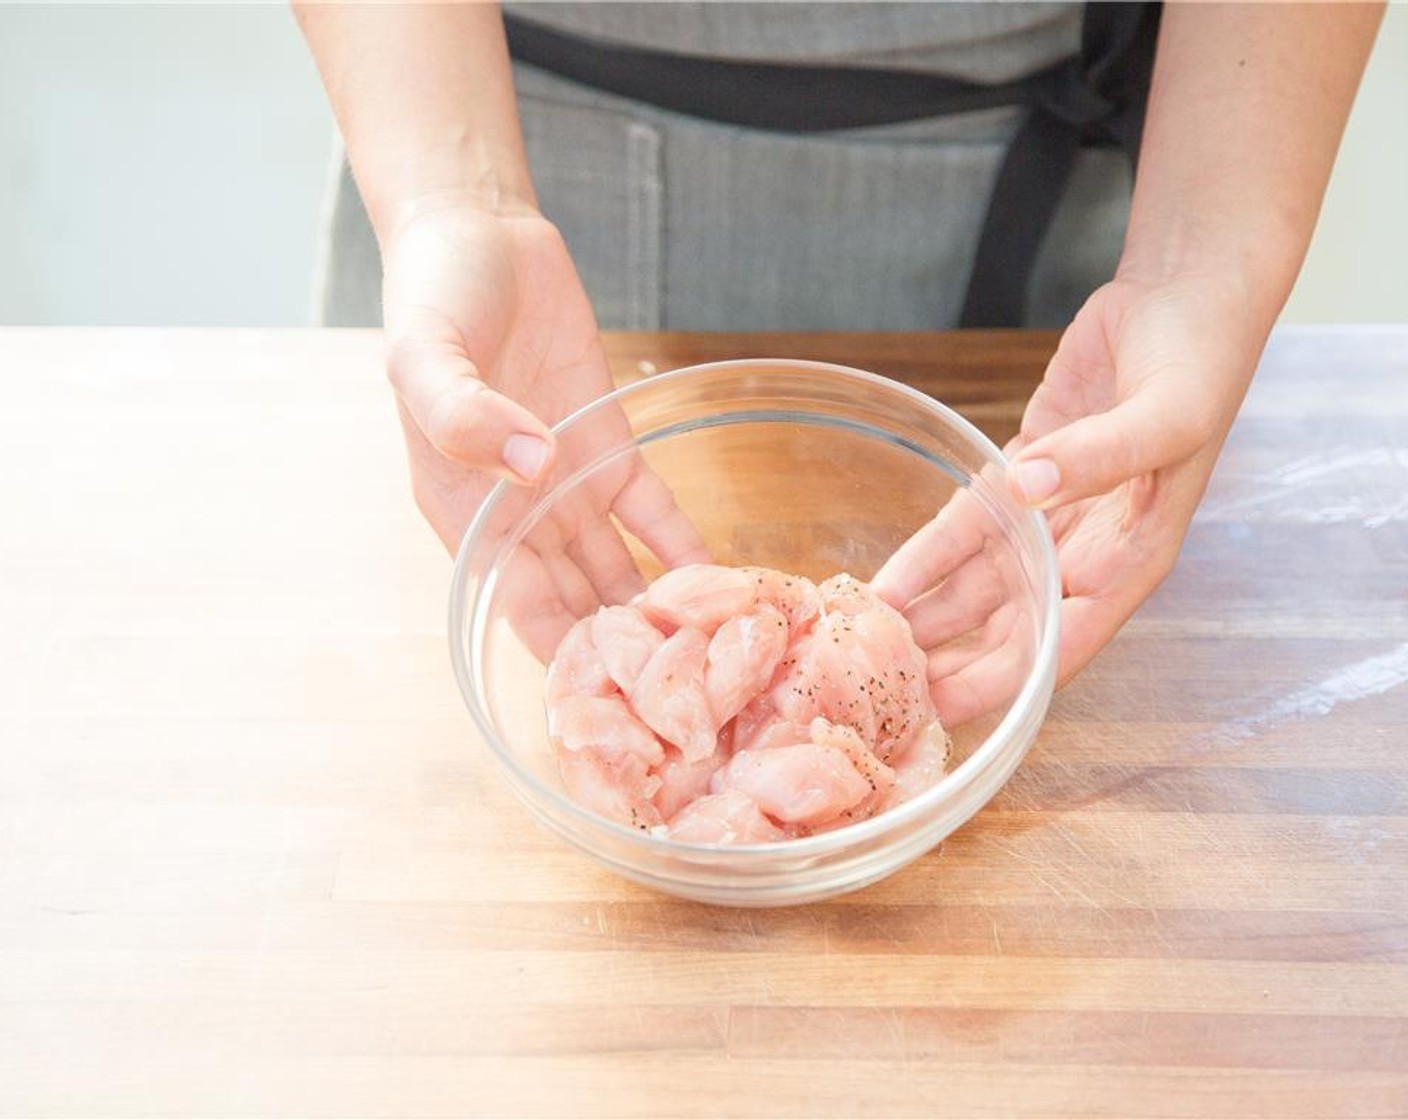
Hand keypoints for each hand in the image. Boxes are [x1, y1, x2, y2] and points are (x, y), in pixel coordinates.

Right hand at [382, 198, 705, 654]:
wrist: (479, 233)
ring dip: (659, 611)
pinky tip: (725, 585)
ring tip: (716, 653)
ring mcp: (568, 485)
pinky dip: (683, 549)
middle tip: (689, 695)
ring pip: (618, 570)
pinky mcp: (610, 450)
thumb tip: (531, 469)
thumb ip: (464, 415)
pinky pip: (652, 514)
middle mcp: (519, 515)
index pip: (517, 606)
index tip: (615, 700)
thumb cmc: (433, 297)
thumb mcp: (425, 355)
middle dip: (625, 652)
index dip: (563, 653)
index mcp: (466, 513)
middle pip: (575, 604)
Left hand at [875, 273, 1263, 722]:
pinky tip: (890, 581)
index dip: (1011, 678)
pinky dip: (931, 557)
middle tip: (892, 691)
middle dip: (958, 662)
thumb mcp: (1166, 417)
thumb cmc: (1199, 363)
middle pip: (1016, 627)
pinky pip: (968, 527)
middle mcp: (1092, 549)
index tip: (955, 707)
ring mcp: (1054, 514)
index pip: (1067, 639)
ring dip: (934, 615)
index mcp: (1135, 557)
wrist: (1185, 292)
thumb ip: (1099, 457)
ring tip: (873, 644)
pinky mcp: (1023, 474)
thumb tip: (1030, 487)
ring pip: (984, 584)